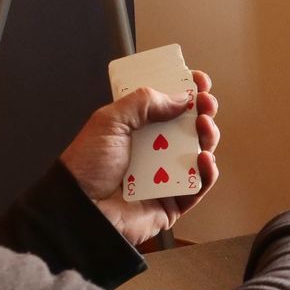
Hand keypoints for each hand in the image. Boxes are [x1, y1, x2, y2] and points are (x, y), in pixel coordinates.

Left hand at [60, 69, 219, 247]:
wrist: (80, 209)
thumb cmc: (86, 167)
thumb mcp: (110, 121)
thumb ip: (143, 103)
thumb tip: (179, 97)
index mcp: (138, 129)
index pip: (169, 105)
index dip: (186, 91)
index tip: (197, 80)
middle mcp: (155, 151)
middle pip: (190, 127)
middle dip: (203, 110)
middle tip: (204, 101)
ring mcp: (166, 176)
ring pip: (200, 153)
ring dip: (208, 136)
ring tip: (203, 126)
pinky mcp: (174, 202)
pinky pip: (199, 186)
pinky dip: (208, 171)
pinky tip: (203, 158)